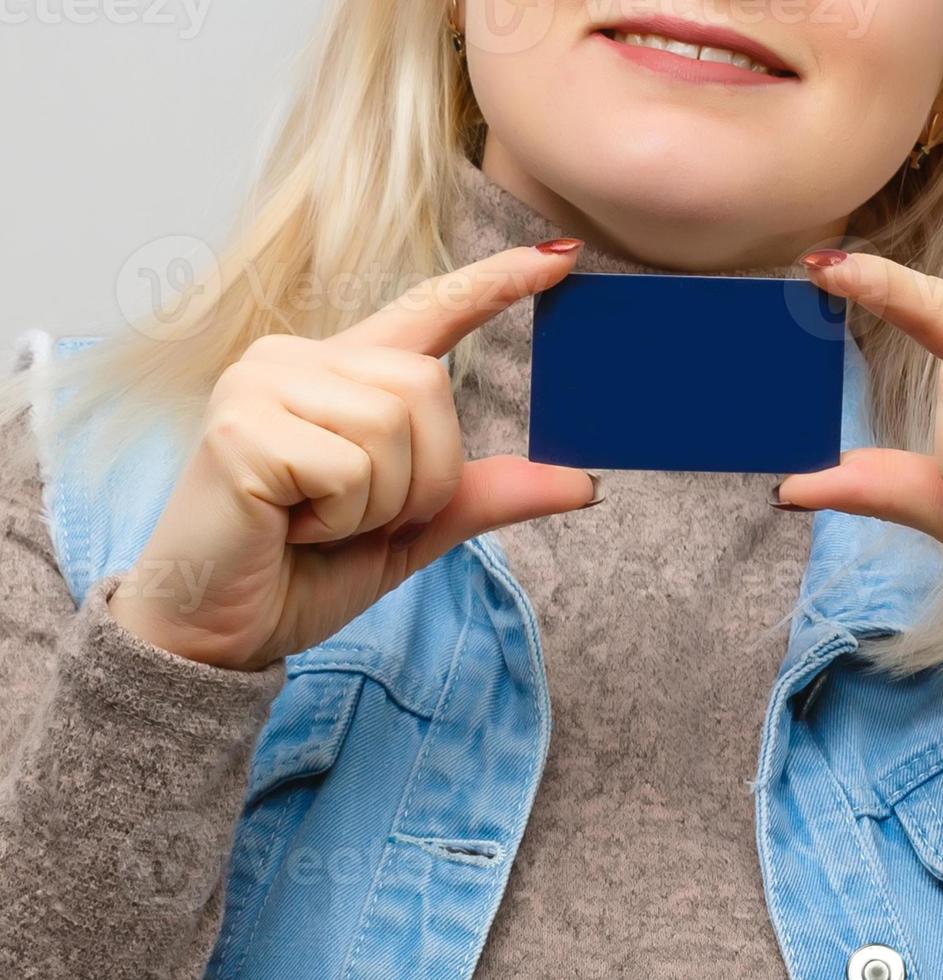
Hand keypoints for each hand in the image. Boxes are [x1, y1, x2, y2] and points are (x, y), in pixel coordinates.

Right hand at [108, 242, 600, 670]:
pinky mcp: (240, 428)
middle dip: (423, 474)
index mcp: (338, 374)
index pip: (429, 311)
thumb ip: (487, 493)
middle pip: (426, 385)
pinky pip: (351, 466)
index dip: (496, 283)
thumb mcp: (416, 529)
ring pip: (395, 424)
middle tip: (359, 517)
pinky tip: (291, 527)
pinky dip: (344, 516)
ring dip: (383, 501)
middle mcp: (295, 360)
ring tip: (319, 522)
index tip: (562, 256)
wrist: (219, 632)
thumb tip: (583, 484)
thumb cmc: (303, 572)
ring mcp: (260, 386)